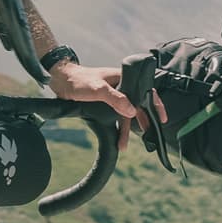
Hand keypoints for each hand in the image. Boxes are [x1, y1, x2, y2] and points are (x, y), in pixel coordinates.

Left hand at [49, 62, 164, 149]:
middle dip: (142, 121)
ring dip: (126, 128)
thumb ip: (115, 99)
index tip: (161, 118)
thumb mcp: (98, 89)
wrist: (60, 80)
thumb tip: (132, 111)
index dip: (155, 104)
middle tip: (147, 135)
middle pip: (137, 105)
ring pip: (125, 113)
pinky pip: (116, 115)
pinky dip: (118, 126)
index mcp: (123, 79)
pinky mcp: (104, 103)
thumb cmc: (78, 80)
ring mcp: (112, 95)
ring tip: (124, 144)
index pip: (145, 91)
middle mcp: (120, 86)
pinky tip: (118, 136)